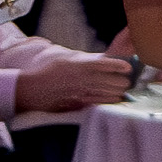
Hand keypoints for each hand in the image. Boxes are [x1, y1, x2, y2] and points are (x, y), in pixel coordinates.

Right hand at [14, 50, 132, 114]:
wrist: (32, 89)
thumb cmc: (48, 70)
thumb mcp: (66, 57)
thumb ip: (84, 59)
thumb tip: (102, 59)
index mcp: (79, 65)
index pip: (103, 64)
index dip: (117, 65)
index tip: (128, 67)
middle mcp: (82, 79)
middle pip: (109, 80)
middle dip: (122, 80)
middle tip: (129, 79)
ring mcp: (81, 92)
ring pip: (106, 92)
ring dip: (118, 90)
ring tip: (125, 88)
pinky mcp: (79, 103)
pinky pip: (99, 101)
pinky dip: (110, 100)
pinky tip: (118, 99)